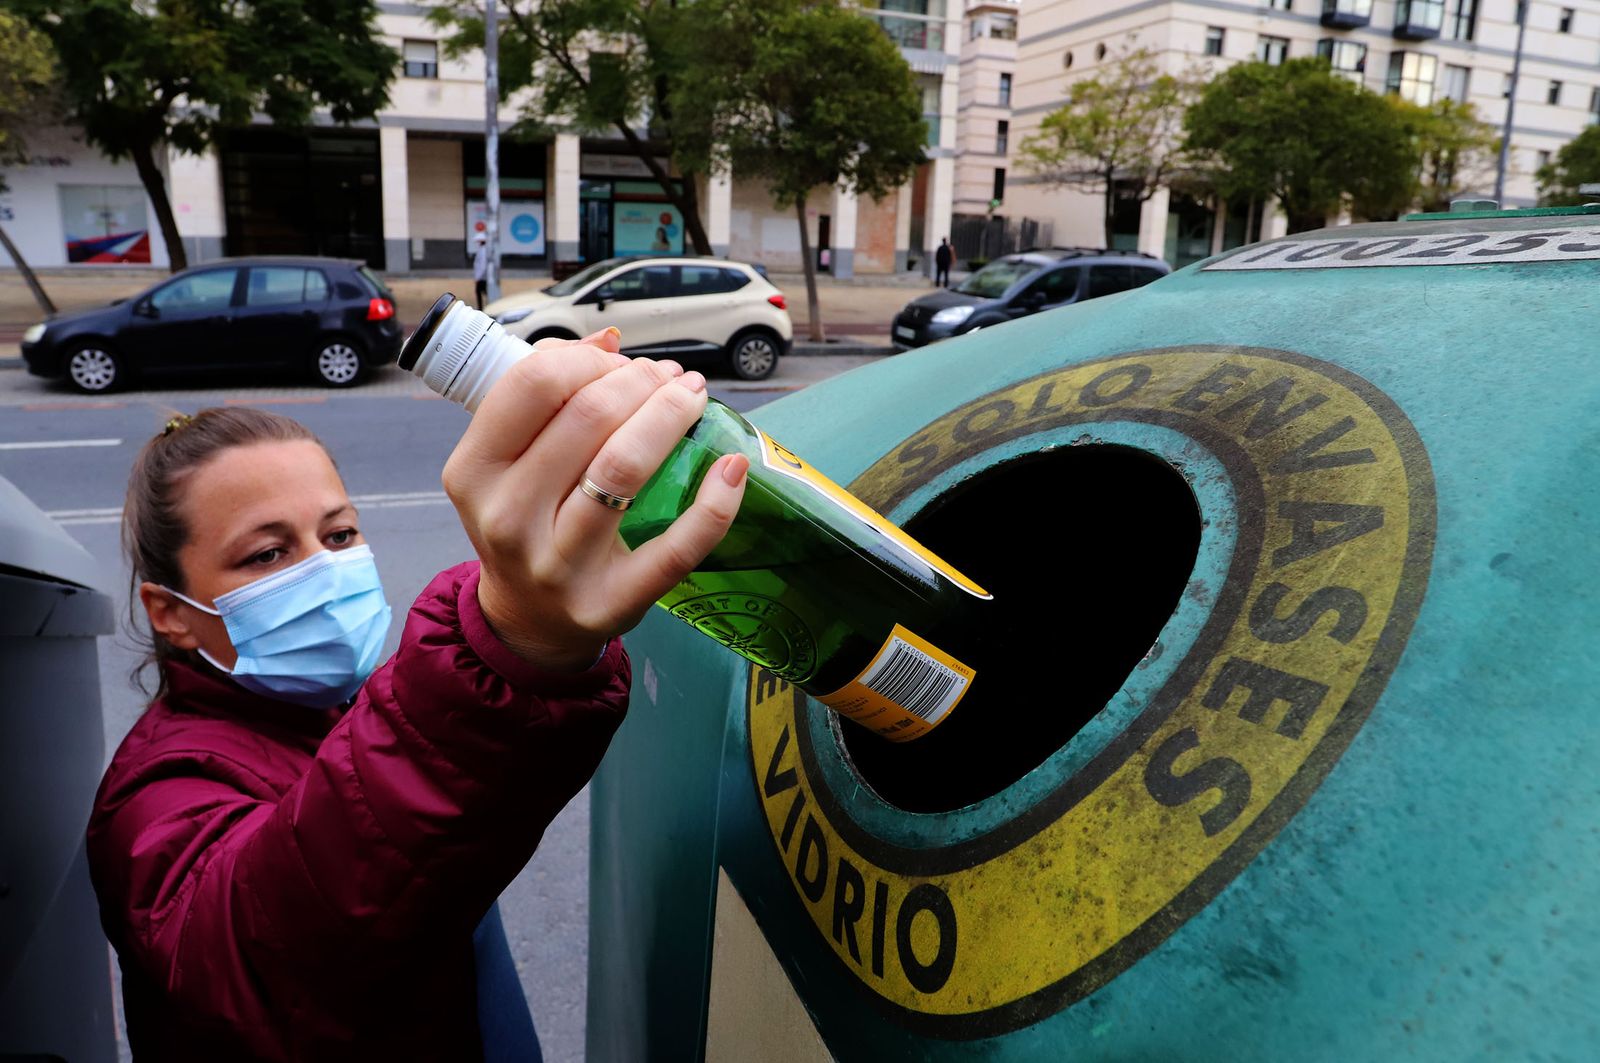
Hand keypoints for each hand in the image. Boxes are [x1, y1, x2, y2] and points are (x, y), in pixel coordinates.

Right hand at [442, 328, 748, 670]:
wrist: (530, 620)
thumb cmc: (526, 519)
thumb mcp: (508, 460)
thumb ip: (547, 395)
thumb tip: (611, 340)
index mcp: (474, 470)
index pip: (534, 383)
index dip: (590, 358)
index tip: (621, 362)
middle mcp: (508, 517)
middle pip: (588, 417)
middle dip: (643, 381)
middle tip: (671, 377)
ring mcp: (559, 565)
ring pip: (625, 469)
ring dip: (672, 416)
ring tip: (693, 398)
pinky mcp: (613, 602)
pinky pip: (676, 547)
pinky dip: (715, 502)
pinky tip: (732, 467)